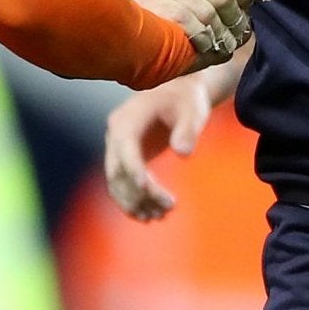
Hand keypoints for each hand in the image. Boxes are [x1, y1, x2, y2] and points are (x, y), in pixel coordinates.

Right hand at [103, 73, 217, 221]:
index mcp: (127, 119)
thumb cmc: (186, 100)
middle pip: (117, 172)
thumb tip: (183, 153)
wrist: (179, 93)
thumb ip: (188, 129)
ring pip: (117, 184)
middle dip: (139, 194)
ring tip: (162, 216)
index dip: (134, 171)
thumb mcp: (192, 110)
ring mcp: (117, 148)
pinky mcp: (125, 159)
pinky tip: (153, 215)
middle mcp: (115, 134)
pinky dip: (135, 201)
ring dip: (136, 203)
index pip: (125, 149)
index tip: (148, 190)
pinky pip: (124, 185)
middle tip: (168, 207)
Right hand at [133, 0, 276, 67]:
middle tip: (231, 32)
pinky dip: (201, 41)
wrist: (143, 24)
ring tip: (217, 40)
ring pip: (208, 13)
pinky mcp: (153, 1)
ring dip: (218, 34)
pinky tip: (200, 43)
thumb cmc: (188, 4)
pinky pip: (190, 25)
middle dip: (232, 20)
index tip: (241, 9)